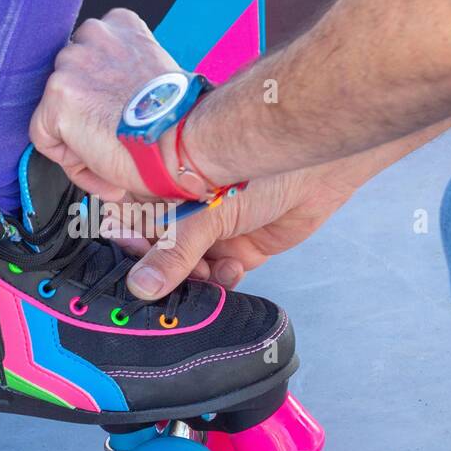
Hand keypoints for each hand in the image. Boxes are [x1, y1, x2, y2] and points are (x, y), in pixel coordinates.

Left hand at [31, 9, 180, 201]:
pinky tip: (99, 161)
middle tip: (115, 140)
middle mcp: (93, 34)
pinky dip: (68, 158)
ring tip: (109, 153)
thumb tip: (106, 109)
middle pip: (71, 84)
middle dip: (88, 115)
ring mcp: (72, 63)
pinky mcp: (58, 95)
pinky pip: (44, 137)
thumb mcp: (153, 74)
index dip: (102, 99)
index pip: (91, 61)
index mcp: (120, 25)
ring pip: (56, 110)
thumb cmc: (178, 117)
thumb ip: (123, 78)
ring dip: (78, 136)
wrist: (185, 136)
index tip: (120, 121)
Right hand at [113, 164, 353, 299]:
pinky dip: (223, 278)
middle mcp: (185, 210)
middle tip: (174, 284)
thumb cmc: (256, 165)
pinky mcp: (240, 246)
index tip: (137, 270)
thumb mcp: (207, 213)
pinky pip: (220, 274)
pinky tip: (232, 268)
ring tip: (207, 275)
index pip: (132, 224)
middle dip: (168, 273)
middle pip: (160, 253)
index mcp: (165, 188)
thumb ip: (174, 252)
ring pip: (190, 268)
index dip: (133, 249)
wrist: (318, 167)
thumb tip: (141, 285)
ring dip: (197, 279)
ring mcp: (212, 229)